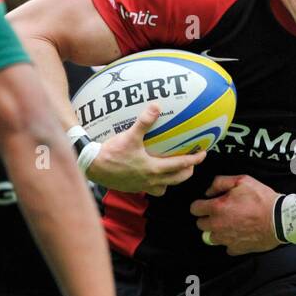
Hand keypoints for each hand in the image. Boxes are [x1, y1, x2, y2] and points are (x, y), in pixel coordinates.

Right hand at [86, 104, 205, 194]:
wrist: (92, 167)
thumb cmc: (111, 153)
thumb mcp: (130, 136)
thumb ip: (144, 122)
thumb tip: (156, 106)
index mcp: (154, 169)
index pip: (181, 165)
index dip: (194, 160)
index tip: (203, 154)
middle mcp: (151, 181)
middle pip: (177, 179)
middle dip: (187, 172)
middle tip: (191, 163)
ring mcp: (141, 187)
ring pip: (164, 188)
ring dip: (171, 180)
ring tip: (173, 171)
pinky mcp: (132, 188)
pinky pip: (149, 189)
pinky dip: (155, 183)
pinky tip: (150, 173)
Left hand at [190, 175, 279, 254]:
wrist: (280, 219)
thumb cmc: (263, 200)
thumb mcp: (242, 181)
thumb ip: (220, 182)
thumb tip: (209, 191)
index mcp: (217, 208)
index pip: (194, 209)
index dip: (200, 205)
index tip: (206, 205)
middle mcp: (218, 225)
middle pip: (200, 225)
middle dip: (208, 218)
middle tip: (220, 213)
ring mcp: (226, 239)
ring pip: (211, 238)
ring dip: (217, 231)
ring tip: (230, 224)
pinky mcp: (236, 248)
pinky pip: (227, 247)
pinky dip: (231, 241)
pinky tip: (239, 233)